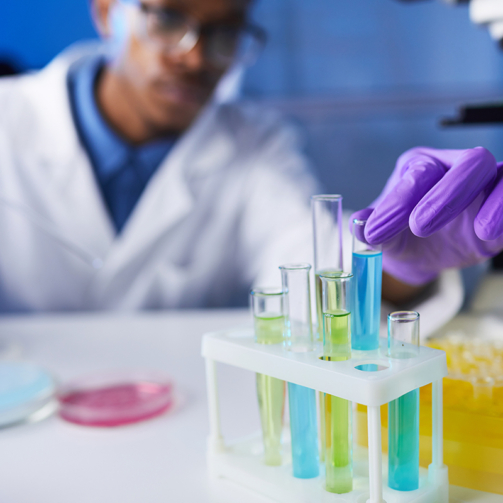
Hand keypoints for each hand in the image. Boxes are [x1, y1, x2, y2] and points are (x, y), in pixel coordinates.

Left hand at [351, 146, 502, 285]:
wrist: (422, 253)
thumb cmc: (400, 235)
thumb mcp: (382, 234)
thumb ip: (370, 227)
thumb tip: (358, 223)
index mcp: (420, 167)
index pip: (418, 173)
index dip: (398, 201)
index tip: (377, 231)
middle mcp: (455, 168)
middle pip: (468, 163)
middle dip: (447, 194)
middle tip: (420, 226)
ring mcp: (484, 187)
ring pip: (500, 174)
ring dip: (496, 201)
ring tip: (480, 231)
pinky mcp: (501, 207)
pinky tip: (490, 233)